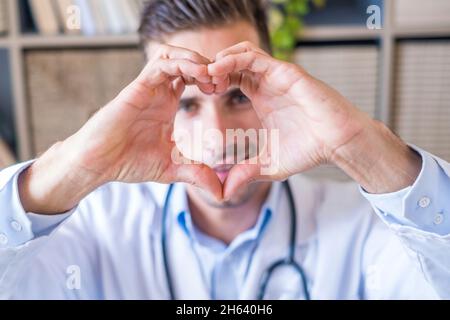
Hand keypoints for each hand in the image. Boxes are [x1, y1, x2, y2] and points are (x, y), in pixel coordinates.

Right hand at [19, 44, 221, 213]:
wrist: (97, 164)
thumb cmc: (128, 162)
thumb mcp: (172, 168)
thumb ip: (197, 174)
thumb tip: (221, 193)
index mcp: (167, 103)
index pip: (192, 76)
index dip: (211, 78)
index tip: (225, 90)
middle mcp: (158, 91)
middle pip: (186, 60)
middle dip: (209, 65)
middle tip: (223, 81)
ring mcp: (147, 87)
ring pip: (173, 55)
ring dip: (196, 60)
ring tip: (212, 76)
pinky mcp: (136, 87)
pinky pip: (161, 64)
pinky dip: (182, 64)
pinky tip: (200, 74)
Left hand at [208, 41, 420, 197]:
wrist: (339, 143)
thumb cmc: (310, 150)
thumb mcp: (269, 163)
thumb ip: (246, 173)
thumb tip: (224, 192)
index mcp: (261, 96)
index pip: (231, 77)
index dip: (213, 81)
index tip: (200, 93)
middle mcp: (267, 82)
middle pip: (233, 62)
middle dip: (212, 68)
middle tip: (197, 82)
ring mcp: (277, 75)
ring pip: (242, 53)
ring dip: (220, 61)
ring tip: (206, 76)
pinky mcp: (287, 72)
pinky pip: (255, 57)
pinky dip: (233, 59)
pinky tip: (218, 71)